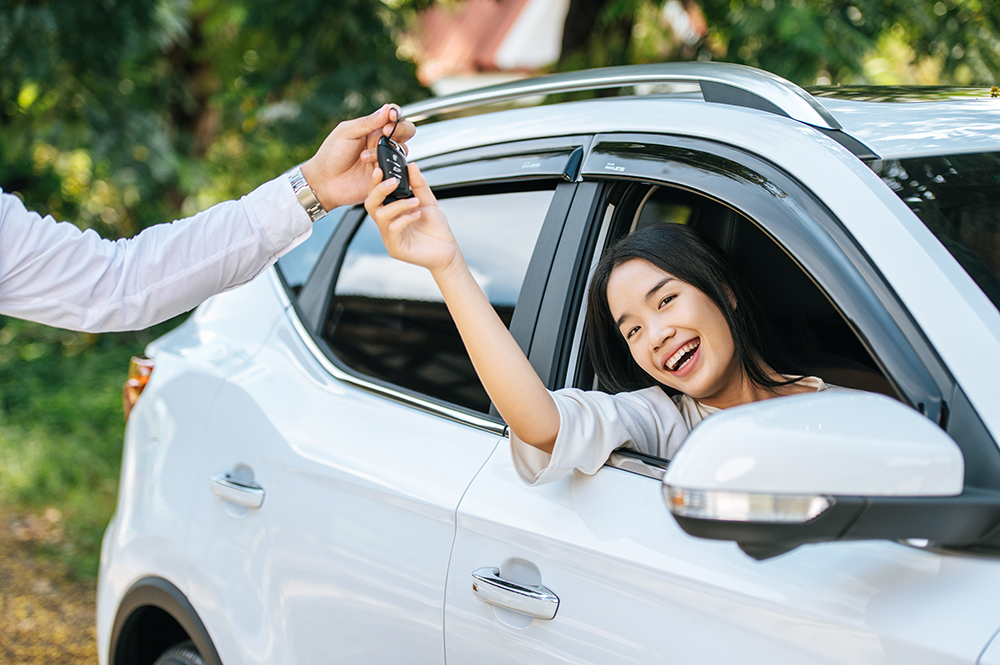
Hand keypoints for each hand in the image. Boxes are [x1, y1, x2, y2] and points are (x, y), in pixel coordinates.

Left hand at [301, 104, 415, 210]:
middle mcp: (382, 143)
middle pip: (406, 131)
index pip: (393, 116)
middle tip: (386, 132)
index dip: (396, 114)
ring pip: (401, 151)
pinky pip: (396, 171)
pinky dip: (386, 169)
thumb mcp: (347, 132)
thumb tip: (388, 108)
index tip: (390, 117)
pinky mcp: (386, 177)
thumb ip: (368, 122)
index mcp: (373, 129)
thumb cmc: (331, 155)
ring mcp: (385, 160)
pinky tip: (371, 171)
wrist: (324, 182)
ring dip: (384, 152)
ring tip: (364, 158)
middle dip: (401, 129)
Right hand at [365, 163, 461, 276]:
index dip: (375, 182)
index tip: (380, 169)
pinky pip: (393, 230)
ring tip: (415, 201)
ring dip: (398, 205)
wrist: (447, 251)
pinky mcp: (395, 248)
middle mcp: (387, 224)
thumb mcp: (428, 202)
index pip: (376, 195)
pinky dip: (405, 219)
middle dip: (380, 190)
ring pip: (381, 216)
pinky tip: (417, 215)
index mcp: (392, 212)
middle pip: (370, 204)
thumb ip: (419, 185)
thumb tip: (411, 166)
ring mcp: (389, 237)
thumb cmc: (436, 230)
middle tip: (393, 182)